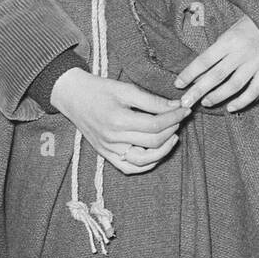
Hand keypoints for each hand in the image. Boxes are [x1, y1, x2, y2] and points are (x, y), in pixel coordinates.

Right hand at [51, 70, 187, 174]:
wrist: (73, 96)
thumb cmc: (100, 90)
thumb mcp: (126, 89)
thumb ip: (152, 100)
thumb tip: (176, 106)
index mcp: (118, 120)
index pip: (156, 124)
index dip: (175, 118)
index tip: (185, 110)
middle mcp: (113, 139)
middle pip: (153, 142)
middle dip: (172, 130)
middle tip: (179, 119)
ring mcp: (108, 150)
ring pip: (144, 160)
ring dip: (164, 150)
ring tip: (173, 136)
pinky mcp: (106, 155)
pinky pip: (129, 168)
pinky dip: (147, 164)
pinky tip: (158, 152)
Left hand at [175, 16, 258, 110]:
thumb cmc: (248, 28)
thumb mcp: (230, 31)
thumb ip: (217, 50)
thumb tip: (198, 73)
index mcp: (229, 40)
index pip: (205, 60)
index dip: (190, 73)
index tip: (178, 84)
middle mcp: (242, 53)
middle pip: (216, 76)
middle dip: (198, 90)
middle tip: (185, 102)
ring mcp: (256, 63)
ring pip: (234, 85)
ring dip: (218, 96)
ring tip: (205, 103)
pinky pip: (254, 91)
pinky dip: (242, 102)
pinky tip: (230, 108)